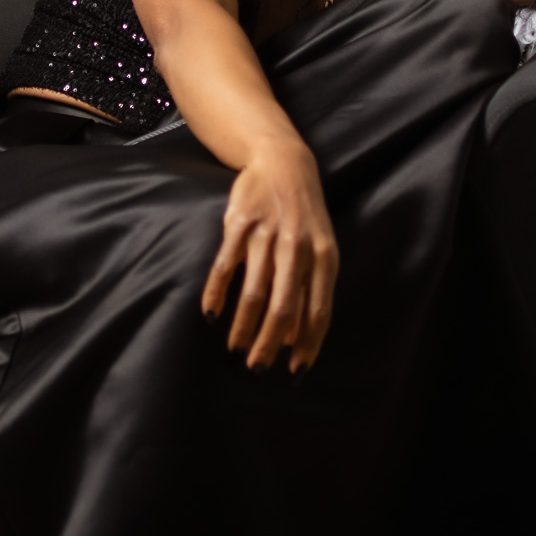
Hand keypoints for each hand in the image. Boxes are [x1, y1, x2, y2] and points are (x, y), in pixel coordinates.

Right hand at [201, 137, 338, 375]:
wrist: (283, 162)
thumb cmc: (304, 216)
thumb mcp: (318, 249)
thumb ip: (310, 290)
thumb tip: (294, 340)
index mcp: (323, 258)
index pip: (318, 311)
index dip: (307, 345)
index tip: (294, 372)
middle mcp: (298, 248)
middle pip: (284, 307)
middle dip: (269, 343)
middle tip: (256, 369)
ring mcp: (268, 234)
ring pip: (255, 291)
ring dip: (243, 326)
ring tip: (234, 350)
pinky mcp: (239, 223)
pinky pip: (226, 265)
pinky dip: (217, 293)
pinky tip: (211, 315)